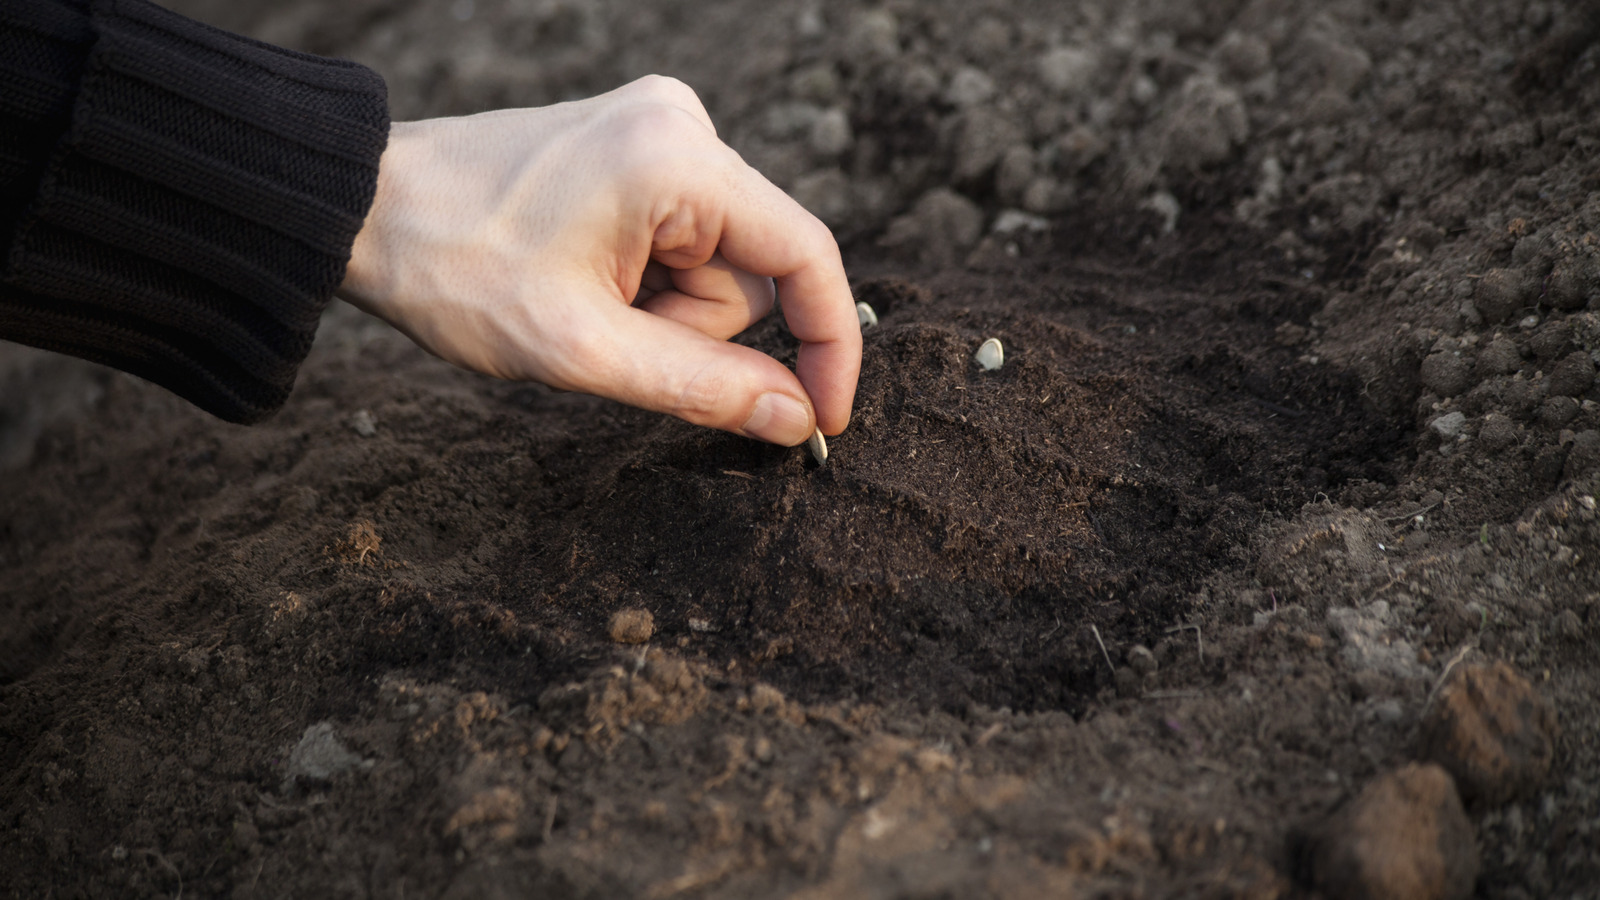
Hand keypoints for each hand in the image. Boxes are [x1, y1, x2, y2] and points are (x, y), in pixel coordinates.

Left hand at [337, 75, 860, 444]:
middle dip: (695, 326)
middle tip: (608, 333)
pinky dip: (650, 280)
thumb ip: (702, 388)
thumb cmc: (456, 269)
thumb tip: (795, 419)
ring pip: (717, 261)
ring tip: (583, 302)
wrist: (364, 206)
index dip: (827, 345)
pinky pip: (685, 236)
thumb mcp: (583, 349)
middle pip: (754, 267)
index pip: (806, 255)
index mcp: (678, 159)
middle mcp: (682, 124)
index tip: (820, 420)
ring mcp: (658, 127)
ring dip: (666, 307)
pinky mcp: (636, 144)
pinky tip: (585, 278)